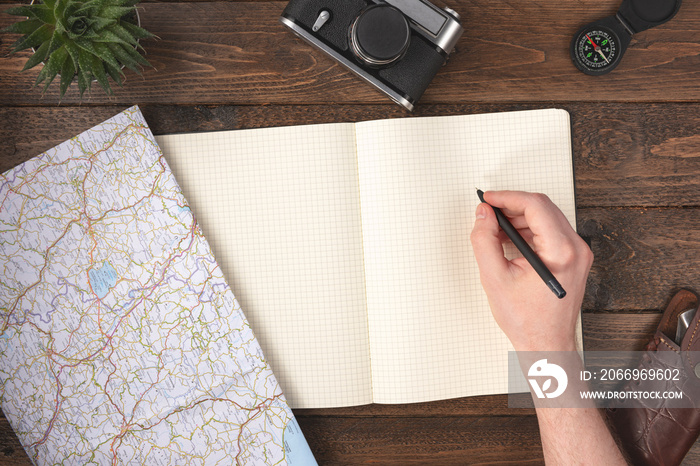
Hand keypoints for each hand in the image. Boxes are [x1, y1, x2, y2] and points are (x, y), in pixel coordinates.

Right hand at [470, 191, 592, 351]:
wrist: (546, 343)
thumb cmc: (527, 320)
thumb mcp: (495, 278)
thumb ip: (484, 240)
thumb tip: (483, 215)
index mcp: (562, 252)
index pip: (535, 206)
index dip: (508, 197)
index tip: (488, 199)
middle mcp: (576, 249)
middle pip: (542, 208)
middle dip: (512, 206)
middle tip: (488, 212)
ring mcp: (578, 253)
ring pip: (546, 218)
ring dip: (519, 218)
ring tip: (495, 229)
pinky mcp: (573, 258)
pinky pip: (550, 232)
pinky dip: (528, 230)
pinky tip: (509, 239)